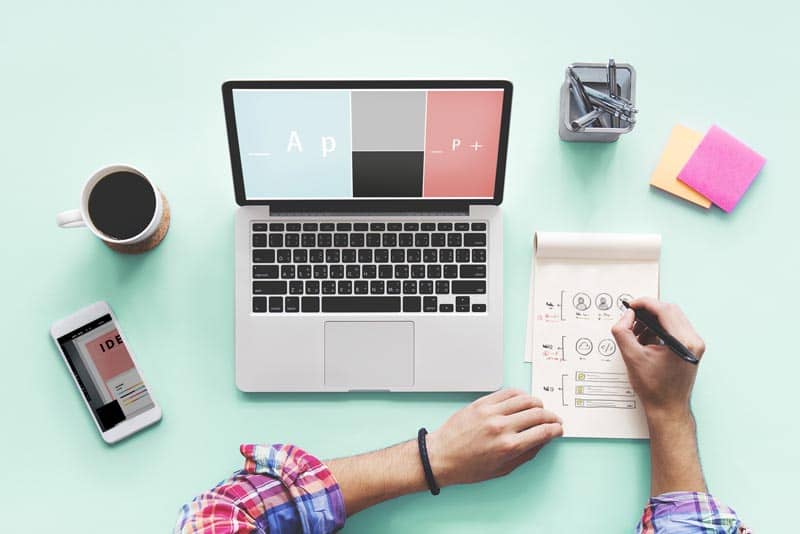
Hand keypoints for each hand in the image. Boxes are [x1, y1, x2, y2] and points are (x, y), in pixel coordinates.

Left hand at [425, 389, 562, 486]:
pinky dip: (520, 394)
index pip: (543, 431)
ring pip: (525, 399)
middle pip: (538, 413)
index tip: (558, 429)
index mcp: (509, 446)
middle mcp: (501, 427)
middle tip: (554, 419)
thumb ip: (526, 454)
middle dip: (551, 416)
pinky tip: (523, 400)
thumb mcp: (502, 469)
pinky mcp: (481, 403)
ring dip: (538, 403)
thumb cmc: (468, 467)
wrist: (441, 456)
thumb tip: (542, 441)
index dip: (556, 429)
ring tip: (540, 409)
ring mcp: (491, 412)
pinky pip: (507, 392)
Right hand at [611, 298, 705, 418]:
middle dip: (648, 311)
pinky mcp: (691, 348)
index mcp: (683, 342)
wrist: (667, 408)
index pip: (664, 310)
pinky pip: (674, 328)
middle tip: (631, 316)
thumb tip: (626, 315)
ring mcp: (694, 344)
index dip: (644, 304)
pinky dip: (658, 328)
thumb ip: (623, 332)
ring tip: (637, 332)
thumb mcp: (632, 358)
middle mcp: (693, 341)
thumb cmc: (654, 388)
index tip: (630, 305)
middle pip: (670, 310)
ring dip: (652, 320)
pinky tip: (646, 339)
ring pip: (672, 318)